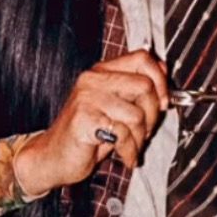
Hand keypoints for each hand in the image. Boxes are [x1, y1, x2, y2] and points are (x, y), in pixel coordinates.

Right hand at [12, 48, 168, 196]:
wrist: (53, 157)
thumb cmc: (85, 135)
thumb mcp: (115, 108)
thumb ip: (135, 89)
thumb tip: (163, 69)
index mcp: (101, 72)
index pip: (143, 58)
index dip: (160, 80)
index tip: (162, 103)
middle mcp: (93, 80)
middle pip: (145, 86)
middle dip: (153, 115)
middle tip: (144, 132)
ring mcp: (86, 98)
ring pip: (136, 114)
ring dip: (140, 138)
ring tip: (130, 147)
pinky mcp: (84, 119)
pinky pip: (122, 133)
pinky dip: (129, 150)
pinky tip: (124, 156)